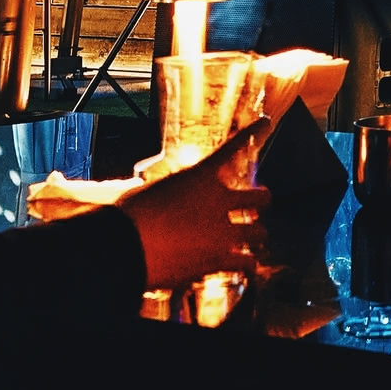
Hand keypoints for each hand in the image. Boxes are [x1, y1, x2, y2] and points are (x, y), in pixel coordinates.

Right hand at [121, 123, 269, 291]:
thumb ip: (166, 190)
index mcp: (201, 176)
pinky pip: (246, 263)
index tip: (265, 123)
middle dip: (261, 200)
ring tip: (252, 239)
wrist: (125, 248)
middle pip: (262, 197)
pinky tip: (247, 266)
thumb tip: (156, 192)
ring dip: (255, 235)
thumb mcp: (147, 191)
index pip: (233, 147)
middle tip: (257, 204)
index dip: (253, 133)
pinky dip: (246, 265)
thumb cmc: (129, 216)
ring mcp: (223, 233)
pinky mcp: (218, 261)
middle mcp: (219, 202)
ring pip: (259, 233)